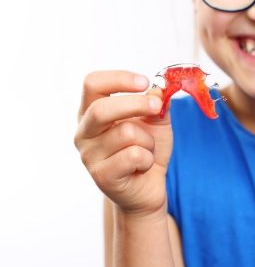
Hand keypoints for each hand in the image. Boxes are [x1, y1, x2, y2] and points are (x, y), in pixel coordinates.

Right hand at [74, 71, 172, 217]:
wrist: (147, 187)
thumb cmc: (146, 149)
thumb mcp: (156, 121)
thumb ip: (157, 103)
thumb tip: (159, 90)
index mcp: (92, 112)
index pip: (92, 83)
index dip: (119, 78)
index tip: (144, 81)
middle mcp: (84, 132)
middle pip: (101, 109)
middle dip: (137, 104)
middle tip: (157, 107)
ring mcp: (89, 155)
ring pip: (126, 133)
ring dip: (148, 141)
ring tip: (146, 150)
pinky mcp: (101, 176)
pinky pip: (133, 156)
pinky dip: (147, 158)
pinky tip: (142, 166)